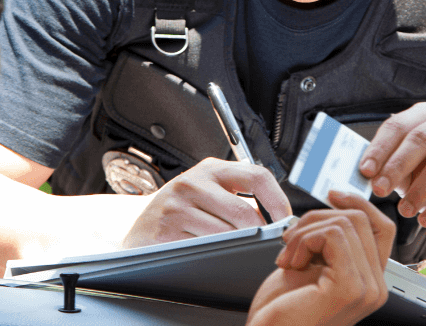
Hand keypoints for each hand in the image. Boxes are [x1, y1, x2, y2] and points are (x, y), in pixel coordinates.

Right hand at [122, 157, 291, 247]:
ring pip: (226, 234)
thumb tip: (278, 219)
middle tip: (265, 247)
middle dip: (260, 236)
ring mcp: (177, 204)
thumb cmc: (181, 213)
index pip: (258, 176)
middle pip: (244, 212)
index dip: (278, 202)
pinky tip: (209, 256)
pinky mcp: (166, 228)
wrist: (140, 229)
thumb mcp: (209, 193)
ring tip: (233, 252)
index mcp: (212, 169)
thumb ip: (238, 197)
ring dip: (236, 249)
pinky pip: (204, 248)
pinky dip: (214, 256)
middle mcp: (193, 182)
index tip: (286, 222)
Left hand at [247, 191, 393, 325]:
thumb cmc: (281, 313)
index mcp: (369, 281)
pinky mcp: (350, 287)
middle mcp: (375, 287)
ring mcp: (366, 289)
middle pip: (361, 219)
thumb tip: (336, 206)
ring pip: (345, 223)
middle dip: (317, 218)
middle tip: (291, 240)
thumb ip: (330, 242)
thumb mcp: (310, 266)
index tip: (333, 195)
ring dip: (305, 232)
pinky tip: (291, 264)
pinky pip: (333, 235)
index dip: (358, 204)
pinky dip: (304, 240)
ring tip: (288, 257)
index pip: (382, 228)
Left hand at [359, 103, 425, 236]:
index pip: (400, 125)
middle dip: (397, 166)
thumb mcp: (409, 176)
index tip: (365, 172)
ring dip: (420, 188)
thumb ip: (388, 170)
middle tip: (379, 191)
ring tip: (405, 211)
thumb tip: (360, 174)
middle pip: (422, 137)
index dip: (380, 148)